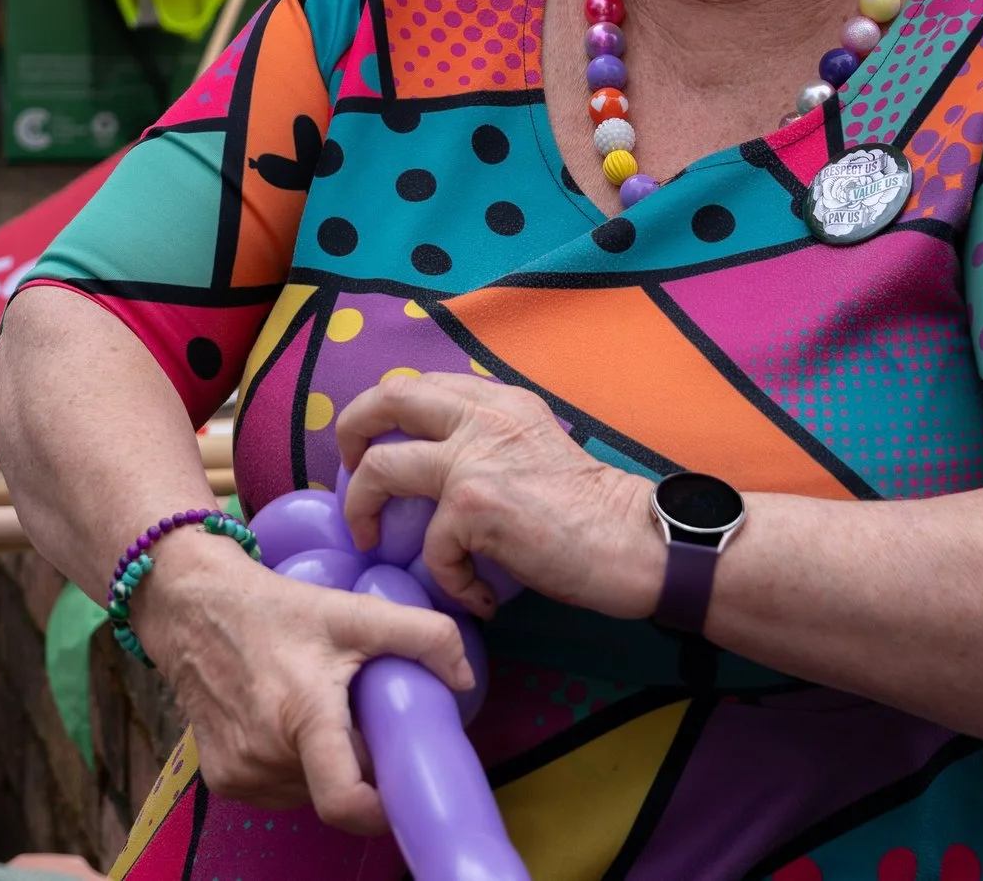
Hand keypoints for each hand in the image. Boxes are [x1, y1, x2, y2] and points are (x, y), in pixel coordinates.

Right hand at [131, 531, 473, 834]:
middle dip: (358, 765)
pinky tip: (288, 725)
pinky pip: (279, 791)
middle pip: (336, 790)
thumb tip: (465, 678)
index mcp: (302, 716)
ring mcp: (239, 772)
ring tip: (320, 715)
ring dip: (324, 767)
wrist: (191, 606)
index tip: (401, 790)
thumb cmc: (272, 609)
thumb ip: (422, 634)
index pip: (345, 803)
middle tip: (358, 720)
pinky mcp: (221, 778)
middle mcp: (265, 754)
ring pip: (308, 794)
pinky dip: (294, 768)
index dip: (382, 811)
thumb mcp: (351, 610)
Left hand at [336, 373, 662, 619]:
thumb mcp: (535, 448)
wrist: (637, 541)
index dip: (383, 414)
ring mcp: (474, 458)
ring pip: (379, 470)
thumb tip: (436, 469)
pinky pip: (430, 547)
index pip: (419, 385)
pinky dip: (448, 580)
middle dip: (349, 433)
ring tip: (371, 540)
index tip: (374, 448)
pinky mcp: (475, 505)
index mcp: (498, 402)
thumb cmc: (593, 512)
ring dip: (362, 510)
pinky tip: (478, 596)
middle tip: (346, 473)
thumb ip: (489, 443)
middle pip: (385, 400)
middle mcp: (482, 417)